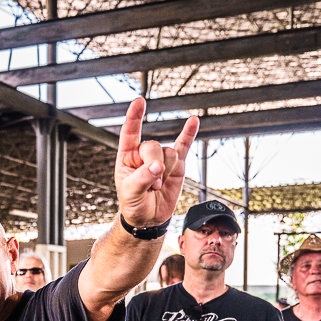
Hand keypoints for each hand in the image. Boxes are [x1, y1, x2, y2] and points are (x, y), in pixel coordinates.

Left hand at [114, 98, 198, 229]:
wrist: (149, 218)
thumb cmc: (134, 204)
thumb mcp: (131, 194)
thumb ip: (142, 178)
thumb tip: (158, 166)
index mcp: (127, 157)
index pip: (130, 133)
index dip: (134, 117)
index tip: (139, 102)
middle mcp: (144, 153)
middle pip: (154, 146)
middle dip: (154, 166)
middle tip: (151, 185)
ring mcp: (161, 158)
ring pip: (169, 152)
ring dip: (166, 171)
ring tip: (158, 186)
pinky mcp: (177, 164)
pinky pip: (184, 145)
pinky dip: (189, 133)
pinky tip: (193, 120)